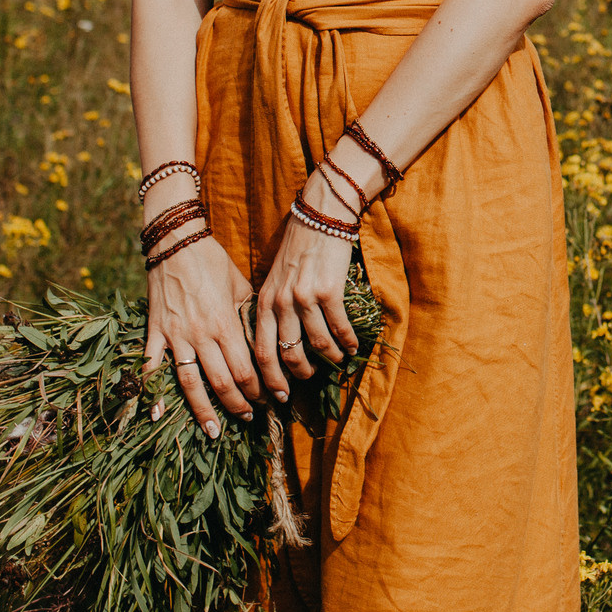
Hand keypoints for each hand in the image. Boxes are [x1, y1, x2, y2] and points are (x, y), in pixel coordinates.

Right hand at [141, 235, 260, 435]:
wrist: (175, 242)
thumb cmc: (213, 262)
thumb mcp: (240, 286)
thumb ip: (249, 316)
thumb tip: (265, 340)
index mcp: (225, 323)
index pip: (246, 367)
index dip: (259, 388)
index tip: (270, 397)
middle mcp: (200, 335)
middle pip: (221, 381)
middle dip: (238, 403)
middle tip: (249, 416)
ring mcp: (175, 336)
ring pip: (190, 382)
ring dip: (204, 409)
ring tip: (215, 430)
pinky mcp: (155, 332)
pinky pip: (151, 366)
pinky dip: (153, 392)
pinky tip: (157, 416)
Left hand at [254, 182, 364, 393]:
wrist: (320, 216)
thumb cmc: (298, 247)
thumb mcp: (274, 277)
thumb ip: (272, 305)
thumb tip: (277, 339)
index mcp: (264, 301)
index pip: (259, 350)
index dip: (267, 378)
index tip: (276, 396)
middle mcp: (281, 303)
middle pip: (286, 353)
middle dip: (297, 376)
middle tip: (308, 382)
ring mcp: (305, 298)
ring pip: (316, 344)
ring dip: (329, 358)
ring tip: (337, 361)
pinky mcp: (329, 291)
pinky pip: (339, 327)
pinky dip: (346, 341)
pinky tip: (352, 346)